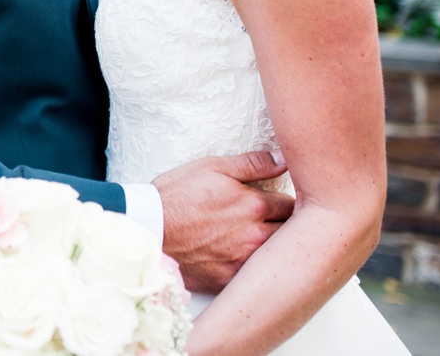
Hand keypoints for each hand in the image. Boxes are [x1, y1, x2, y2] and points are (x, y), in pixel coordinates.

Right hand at [153, 150, 293, 293]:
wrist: (146, 228)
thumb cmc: (175, 195)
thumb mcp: (211, 168)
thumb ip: (253, 164)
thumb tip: (285, 159)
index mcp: (253, 205)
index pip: (292, 204)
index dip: (285, 202)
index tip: (276, 203)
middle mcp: (255, 236)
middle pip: (292, 233)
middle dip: (286, 225)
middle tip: (271, 221)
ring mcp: (244, 261)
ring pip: (278, 256)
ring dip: (274, 247)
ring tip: (257, 239)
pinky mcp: (230, 280)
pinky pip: (255, 276)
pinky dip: (254, 267)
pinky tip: (240, 257)